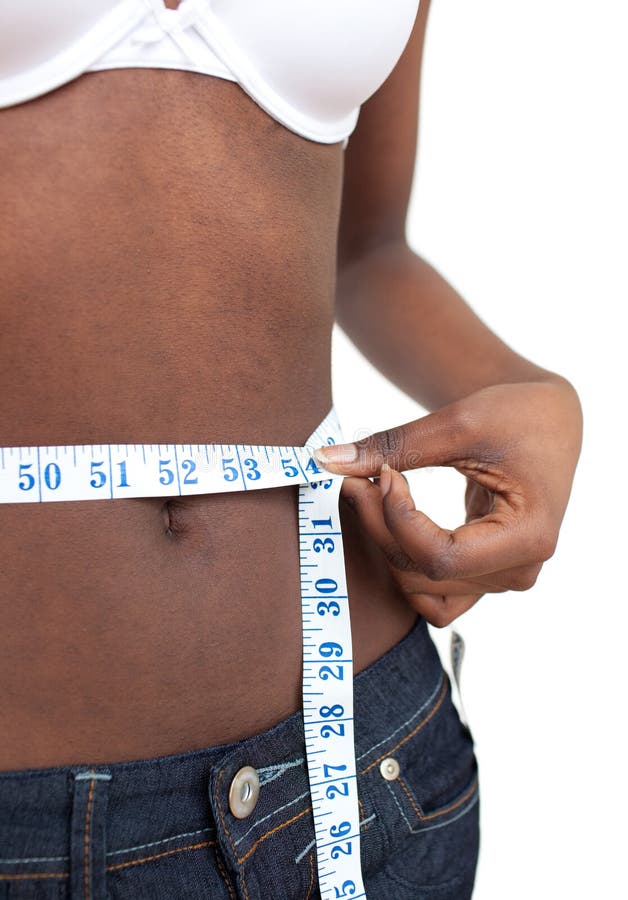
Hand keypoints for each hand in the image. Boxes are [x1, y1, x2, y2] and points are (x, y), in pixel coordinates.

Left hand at [314, 379, 582, 626]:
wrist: (547, 420)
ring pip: (422, 589)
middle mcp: (519, 570)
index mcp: (529, 537)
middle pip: (425, 573)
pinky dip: (403, 564)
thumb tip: (323, 461)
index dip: (396, 519)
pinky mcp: (485, 574)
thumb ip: (393, 446)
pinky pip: (432, 592)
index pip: (439, 556)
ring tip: (370, 494)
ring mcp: (502, 578)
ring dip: (386, 546)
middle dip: (380, 526)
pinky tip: (391, 521)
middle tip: (354, 478)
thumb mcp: (458, 422)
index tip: (380, 474)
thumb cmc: (515, 415)